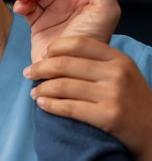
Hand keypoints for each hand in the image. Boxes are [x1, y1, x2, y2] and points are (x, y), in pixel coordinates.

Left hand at [24, 36, 151, 160]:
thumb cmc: (131, 103)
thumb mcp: (122, 74)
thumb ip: (95, 63)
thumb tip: (53, 56)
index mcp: (118, 59)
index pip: (77, 43)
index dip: (54, 49)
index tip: (42, 57)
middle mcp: (116, 73)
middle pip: (64, 64)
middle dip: (40, 69)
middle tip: (28, 74)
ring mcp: (113, 95)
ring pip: (62, 86)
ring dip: (41, 89)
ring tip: (33, 92)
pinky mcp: (109, 116)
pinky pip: (69, 107)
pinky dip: (50, 105)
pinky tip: (42, 105)